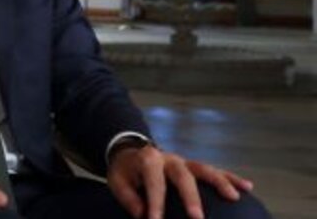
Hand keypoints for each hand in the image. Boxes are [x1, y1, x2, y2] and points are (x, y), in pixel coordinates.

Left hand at [107, 145, 253, 218]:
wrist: (129, 152)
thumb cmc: (125, 172)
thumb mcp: (117, 182)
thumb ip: (129, 198)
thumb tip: (143, 214)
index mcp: (148, 160)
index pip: (154, 182)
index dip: (156, 203)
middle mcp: (169, 158)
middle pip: (183, 176)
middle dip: (191, 197)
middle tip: (198, 218)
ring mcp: (184, 161)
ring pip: (204, 169)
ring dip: (220, 182)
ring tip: (234, 197)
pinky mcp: (194, 166)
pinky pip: (215, 170)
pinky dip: (231, 178)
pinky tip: (248, 187)